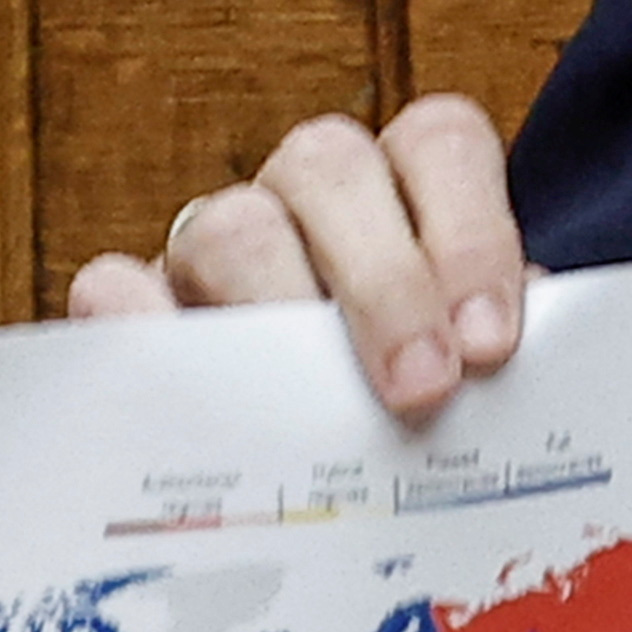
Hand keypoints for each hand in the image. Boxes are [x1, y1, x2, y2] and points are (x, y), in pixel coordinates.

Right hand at [67, 95, 531, 425]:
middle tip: (424, 389)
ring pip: (230, 224)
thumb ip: (491, 364)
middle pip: (329, 166)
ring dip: (283, 307)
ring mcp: (208, 249)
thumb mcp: (462, 384)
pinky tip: (199, 399)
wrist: (274, 489)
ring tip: (321, 411)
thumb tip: (515, 383)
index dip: (470, 231)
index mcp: (400, 192)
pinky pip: (117, 290)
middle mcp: (302, 202)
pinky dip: (149, 331)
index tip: (491, 345)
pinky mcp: (132, 311)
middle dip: (386, 279)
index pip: (438, 143)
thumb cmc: (398, 420)